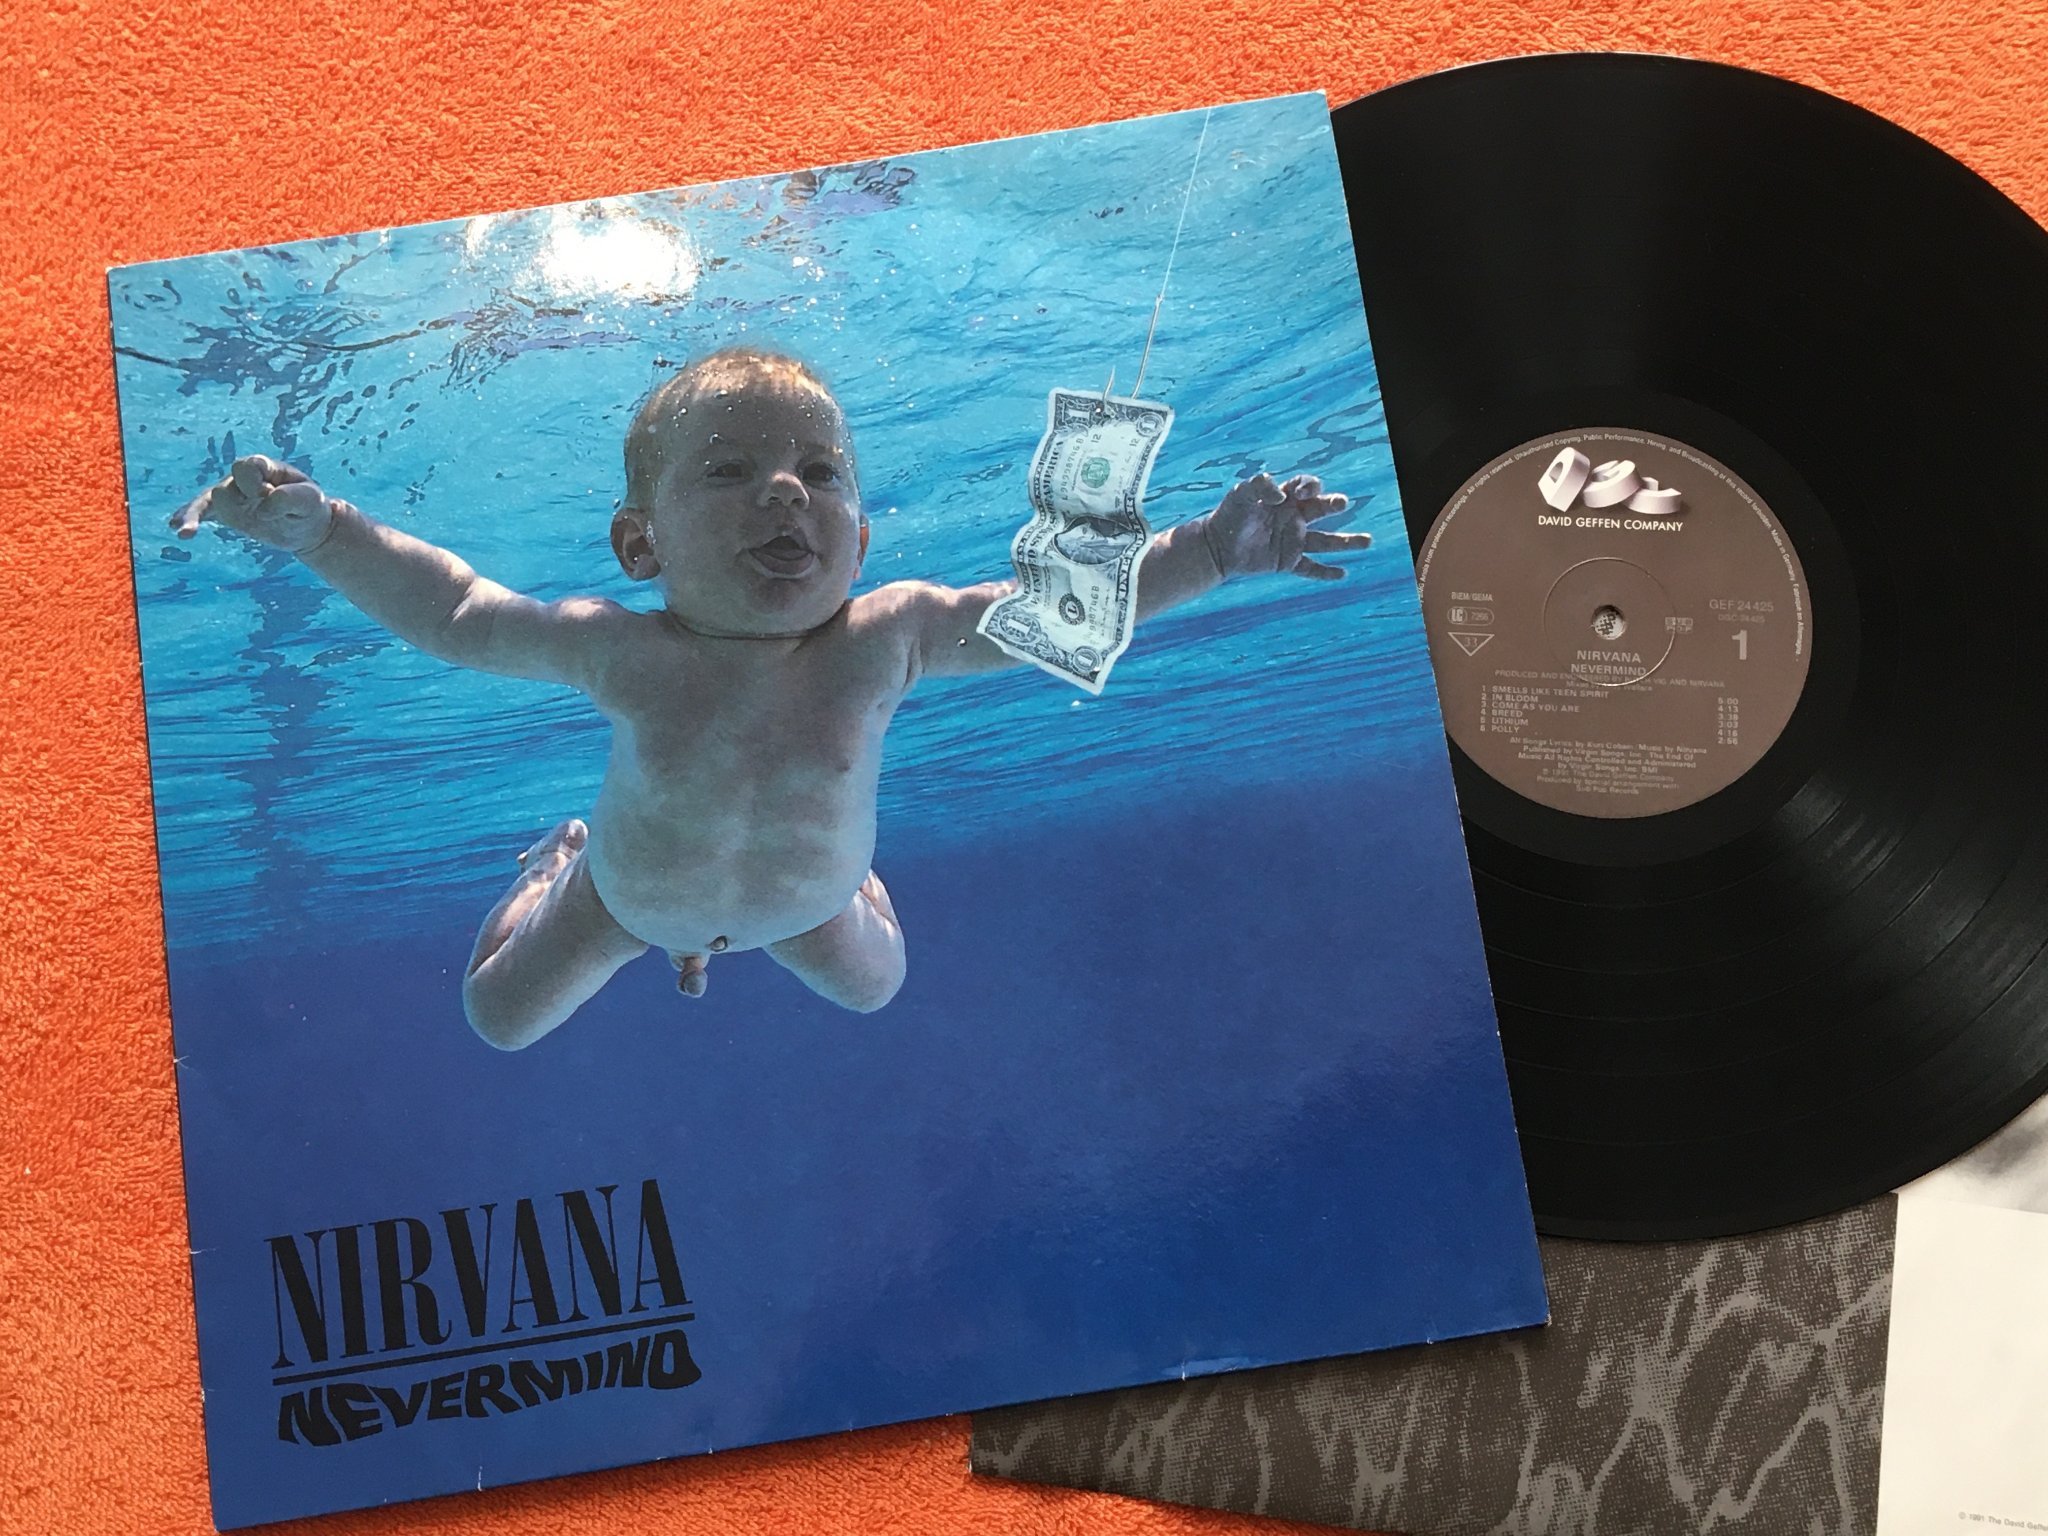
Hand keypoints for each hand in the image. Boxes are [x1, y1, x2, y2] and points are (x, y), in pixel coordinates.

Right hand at [169, 455, 335, 552]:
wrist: (307, 527)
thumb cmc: (310, 507)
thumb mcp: (310, 501)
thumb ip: (290, 498)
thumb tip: (263, 505)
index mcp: (263, 467)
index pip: (246, 467)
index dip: (253, 484)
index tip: (268, 496)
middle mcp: (243, 478)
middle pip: (226, 487)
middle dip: (239, 504)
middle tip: (267, 515)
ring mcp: (232, 495)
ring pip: (209, 501)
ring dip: (207, 516)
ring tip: (186, 532)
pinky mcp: (225, 513)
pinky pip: (200, 512)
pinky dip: (188, 518)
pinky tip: (177, 529)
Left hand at [1201, 473, 1367, 580]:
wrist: (1216, 547)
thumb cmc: (1228, 515)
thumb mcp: (1240, 494)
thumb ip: (1260, 486)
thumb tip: (1282, 496)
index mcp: (1286, 497)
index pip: (1308, 487)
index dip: (1310, 486)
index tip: (1301, 493)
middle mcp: (1295, 517)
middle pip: (1322, 509)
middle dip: (1334, 504)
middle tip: (1342, 503)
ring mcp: (1294, 540)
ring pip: (1326, 541)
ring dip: (1347, 541)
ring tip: (1368, 541)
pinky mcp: (1288, 562)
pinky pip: (1311, 568)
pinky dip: (1326, 572)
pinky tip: (1342, 574)